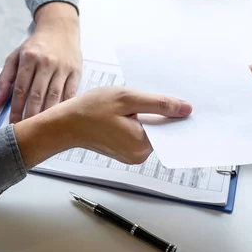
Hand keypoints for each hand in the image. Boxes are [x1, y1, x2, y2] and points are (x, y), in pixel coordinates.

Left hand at [0, 3, 81, 122]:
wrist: (60, 28)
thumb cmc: (36, 45)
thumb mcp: (16, 56)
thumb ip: (5, 79)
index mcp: (29, 58)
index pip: (21, 89)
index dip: (16, 109)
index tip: (13, 123)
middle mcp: (47, 62)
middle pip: (37, 95)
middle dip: (30, 116)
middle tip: (26, 130)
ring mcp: (63, 67)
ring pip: (54, 97)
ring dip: (47, 115)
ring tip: (41, 128)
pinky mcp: (76, 71)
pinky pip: (70, 93)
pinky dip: (64, 107)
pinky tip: (58, 117)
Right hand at [13, 86, 192, 167]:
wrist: (65, 123)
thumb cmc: (90, 110)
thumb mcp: (128, 98)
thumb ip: (160, 104)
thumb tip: (186, 109)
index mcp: (142, 145)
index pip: (172, 130)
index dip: (176, 114)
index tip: (180, 101)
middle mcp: (139, 155)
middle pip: (163, 131)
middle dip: (160, 112)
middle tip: (148, 96)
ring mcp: (132, 155)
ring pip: (152, 131)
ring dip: (148, 115)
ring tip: (132, 103)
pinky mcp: (126, 151)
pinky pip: (141, 134)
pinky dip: (139, 121)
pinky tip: (128, 111)